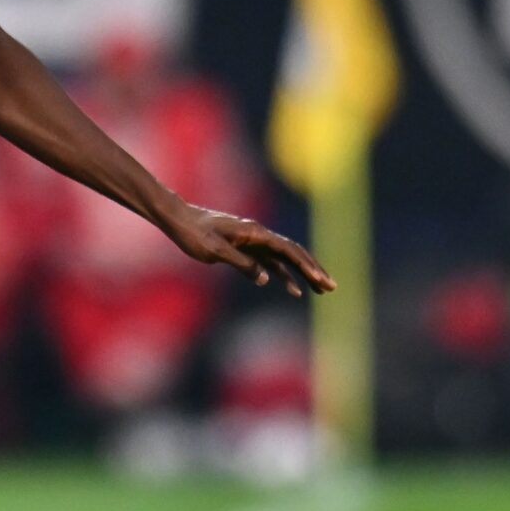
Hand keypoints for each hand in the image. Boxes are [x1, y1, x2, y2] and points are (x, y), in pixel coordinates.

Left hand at [162, 202, 334, 297]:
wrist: (178, 220)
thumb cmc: (194, 233)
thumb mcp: (215, 251)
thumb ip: (241, 264)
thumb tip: (267, 279)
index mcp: (255, 233)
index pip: (288, 250)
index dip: (306, 265)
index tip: (320, 279)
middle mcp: (258, 235)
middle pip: (293, 253)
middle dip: (313, 270)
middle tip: (331, 287)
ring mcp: (253, 242)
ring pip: (285, 259)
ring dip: (303, 274)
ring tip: (320, 291)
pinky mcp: (245, 248)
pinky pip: (270, 263)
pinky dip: (283, 275)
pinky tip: (293, 290)